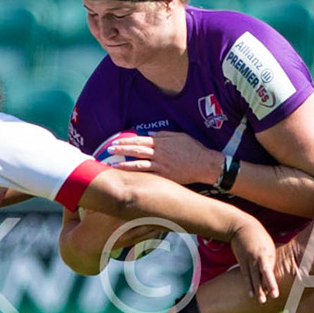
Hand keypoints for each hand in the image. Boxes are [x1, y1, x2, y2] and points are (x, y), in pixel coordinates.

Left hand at [101, 131, 221, 186]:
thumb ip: (164, 135)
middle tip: (109, 151)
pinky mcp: (165, 176)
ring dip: (124, 164)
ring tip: (113, 165)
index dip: (126, 141)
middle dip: (121, 150)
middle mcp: (159, 153)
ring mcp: (161, 165)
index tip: (115, 141)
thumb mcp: (179, 136)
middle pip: (136, 151)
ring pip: (139, 164)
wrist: (205, 164)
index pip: (140, 140)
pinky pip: (148, 175)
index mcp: (161, 142)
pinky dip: (137, 175)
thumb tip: (151, 136)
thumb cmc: (193, 149)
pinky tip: (128, 177)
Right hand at [230, 221, 278, 301]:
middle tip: (273, 296)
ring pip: (253, 276)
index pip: (271, 269)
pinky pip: (245, 275)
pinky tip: (251, 294)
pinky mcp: (241, 261)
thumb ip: (271, 259)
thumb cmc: (259, 236)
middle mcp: (258, 257)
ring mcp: (248, 259)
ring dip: (257, 289)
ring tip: (261, 301)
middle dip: (268, 285)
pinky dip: (248, 285)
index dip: (274, 279)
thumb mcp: (269, 245)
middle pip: (263, 273)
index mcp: (267, 252)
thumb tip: (273, 274)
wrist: (241, 227)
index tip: (277, 289)